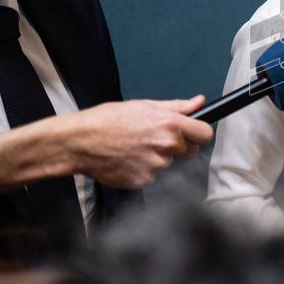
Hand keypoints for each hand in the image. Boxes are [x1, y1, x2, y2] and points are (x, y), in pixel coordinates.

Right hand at [67, 96, 213, 187]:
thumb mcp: (144, 105)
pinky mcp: (143, 181)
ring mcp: (155, 166)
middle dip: (178, 145)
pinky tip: (127, 159)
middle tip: (154, 138)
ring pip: (168, 163)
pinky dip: (143, 169)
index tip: (194, 133)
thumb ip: (177, 106)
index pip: (205, 134)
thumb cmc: (107, 120)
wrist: (79, 142)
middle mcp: (166, 146)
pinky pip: (152, 176)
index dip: (200, 133)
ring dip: (157, 157)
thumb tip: (199, 102)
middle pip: (190, 151)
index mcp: (169, 124)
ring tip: (134, 147)